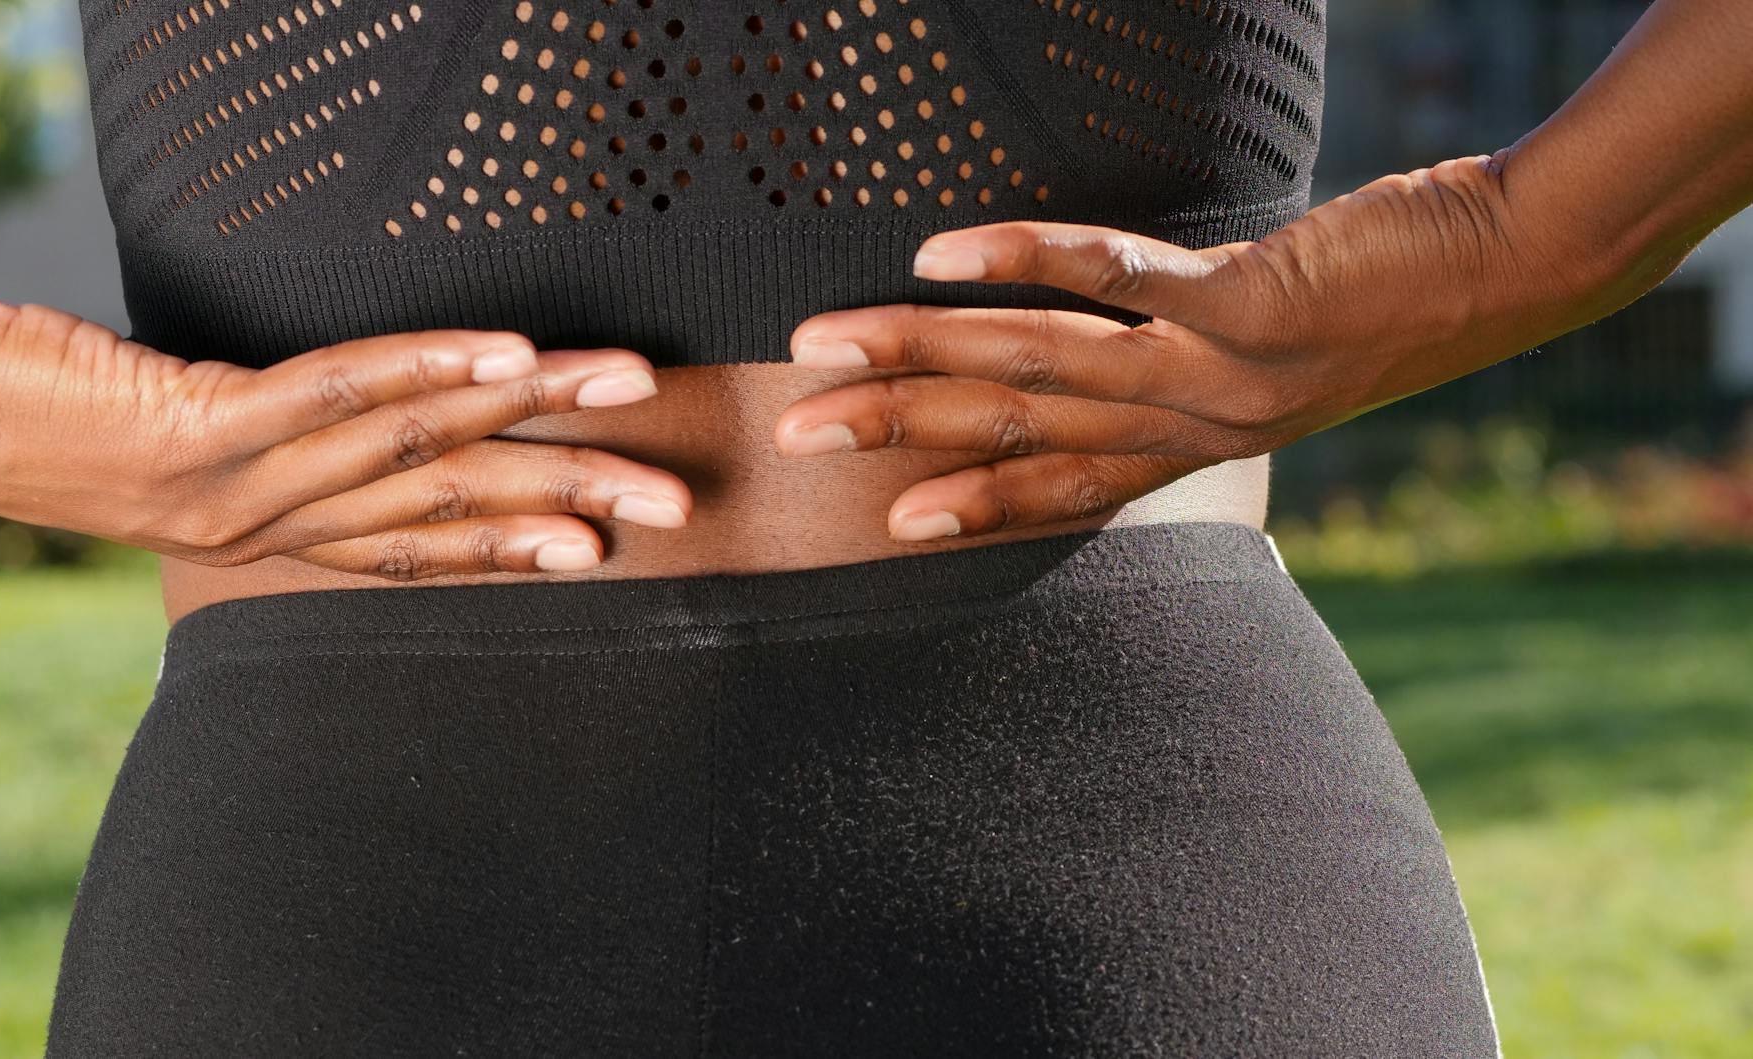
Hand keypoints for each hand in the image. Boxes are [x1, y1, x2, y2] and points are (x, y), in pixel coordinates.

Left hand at [0, 279, 691, 576]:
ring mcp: (238, 480)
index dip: (517, 544)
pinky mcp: (201, 419)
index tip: (604, 544)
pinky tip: (509, 356)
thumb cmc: (41, 412)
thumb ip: (266, 444)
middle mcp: (265, 525)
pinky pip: (338, 396)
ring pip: (415, 452)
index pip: (417, 546)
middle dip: (566, 502)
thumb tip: (352, 416)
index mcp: (266, 535)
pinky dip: (433, 374)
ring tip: (624, 392)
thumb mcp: (172, 443)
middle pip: (444, 511)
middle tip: (669, 502)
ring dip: (533, 418)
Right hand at [774, 152, 1615, 540]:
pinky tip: (941, 253)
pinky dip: (1021, 260)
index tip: (882, 520)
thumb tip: (1106, 348)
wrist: (1509, 271)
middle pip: (1019, 433)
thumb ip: (1185, 369)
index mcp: (1194, 446)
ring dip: (920, 356)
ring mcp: (1214, 370)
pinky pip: (1114, 278)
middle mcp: (1192, 425)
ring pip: (1040, 368)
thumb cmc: (1380, 304)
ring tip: (825, 344)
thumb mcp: (1271, 362)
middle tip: (796, 431)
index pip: (1059, 488)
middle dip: (898, 432)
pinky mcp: (1244, 301)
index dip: (968, 506)